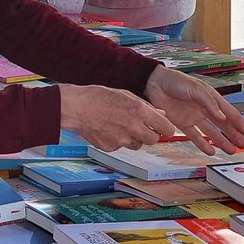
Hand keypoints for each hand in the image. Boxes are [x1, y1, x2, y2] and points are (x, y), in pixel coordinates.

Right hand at [59, 84, 175, 151]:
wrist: (76, 107)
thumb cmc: (100, 97)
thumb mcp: (127, 95)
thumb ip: (146, 107)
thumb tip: (161, 115)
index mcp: (140, 111)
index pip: (166, 128)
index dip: (166, 129)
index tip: (164, 128)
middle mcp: (133, 127)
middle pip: (153, 140)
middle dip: (150, 135)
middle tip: (142, 128)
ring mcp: (121, 139)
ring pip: (137, 145)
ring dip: (134, 138)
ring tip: (120, 126)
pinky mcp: (110, 148)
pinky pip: (120, 147)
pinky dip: (117, 141)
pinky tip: (108, 129)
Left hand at [144, 65, 243, 156]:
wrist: (155, 84)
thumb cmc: (175, 80)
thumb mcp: (195, 88)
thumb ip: (209, 102)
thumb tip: (222, 116)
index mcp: (210, 97)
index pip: (228, 111)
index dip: (238, 121)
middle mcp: (204, 108)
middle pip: (222, 124)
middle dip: (233, 134)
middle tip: (242, 144)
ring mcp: (194, 117)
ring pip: (211, 132)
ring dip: (221, 141)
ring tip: (231, 150)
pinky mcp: (182, 123)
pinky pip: (195, 136)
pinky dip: (203, 144)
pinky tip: (211, 151)